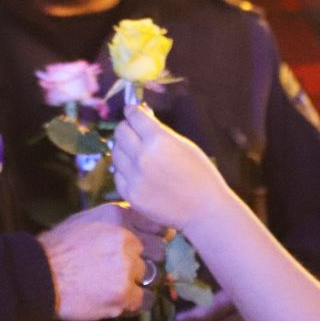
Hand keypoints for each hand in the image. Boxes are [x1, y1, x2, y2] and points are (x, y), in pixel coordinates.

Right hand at [40, 204, 153, 320]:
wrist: (38, 275)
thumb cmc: (59, 247)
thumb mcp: (88, 219)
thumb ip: (118, 220)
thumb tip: (144, 224)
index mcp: (119, 216)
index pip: (157, 225)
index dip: (155, 237)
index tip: (148, 245)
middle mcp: (127, 239)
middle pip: (159, 251)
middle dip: (147, 259)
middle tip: (130, 268)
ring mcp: (126, 267)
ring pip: (152, 275)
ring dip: (140, 281)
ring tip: (120, 284)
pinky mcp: (123, 294)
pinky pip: (146, 300)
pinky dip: (137, 302)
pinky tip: (123, 300)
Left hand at [113, 105, 227, 230]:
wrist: (203, 209)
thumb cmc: (200, 173)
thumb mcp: (184, 145)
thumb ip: (160, 131)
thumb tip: (141, 118)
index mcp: (158, 140)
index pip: (134, 116)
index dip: (132, 111)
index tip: (132, 111)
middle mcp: (142, 156)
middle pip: (120, 133)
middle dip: (126, 128)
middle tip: (132, 131)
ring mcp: (134, 177)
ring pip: (115, 153)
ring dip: (123, 149)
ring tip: (136, 153)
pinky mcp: (130, 194)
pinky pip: (118, 175)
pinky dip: (125, 171)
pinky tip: (137, 172)